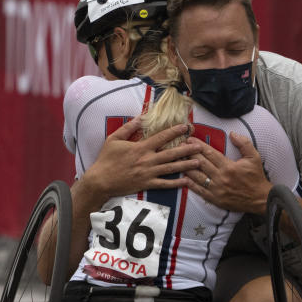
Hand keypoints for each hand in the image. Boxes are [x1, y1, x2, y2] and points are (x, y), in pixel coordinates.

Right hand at [82, 117, 201, 200]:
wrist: (100, 181)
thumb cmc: (106, 159)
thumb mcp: (114, 139)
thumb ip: (128, 128)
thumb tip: (140, 117)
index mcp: (141, 148)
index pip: (161, 137)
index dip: (174, 131)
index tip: (185, 127)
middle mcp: (147, 160)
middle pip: (171, 153)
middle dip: (187, 149)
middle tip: (200, 146)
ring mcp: (148, 173)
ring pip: (171, 168)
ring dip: (186, 165)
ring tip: (199, 162)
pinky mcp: (146, 184)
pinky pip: (164, 184)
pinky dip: (176, 183)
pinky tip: (186, 181)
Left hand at [185, 131, 271, 213]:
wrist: (260, 199)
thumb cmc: (256, 177)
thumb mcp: (254, 157)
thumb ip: (243, 143)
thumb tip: (232, 133)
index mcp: (229, 166)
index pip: (209, 153)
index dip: (198, 145)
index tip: (189, 139)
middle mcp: (221, 178)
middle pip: (200, 163)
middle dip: (189, 153)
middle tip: (179, 147)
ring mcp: (216, 189)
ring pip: (197, 177)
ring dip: (186, 168)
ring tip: (178, 160)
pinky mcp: (215, 199)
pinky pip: (199, 190)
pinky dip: (190, 184)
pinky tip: (183, 178)